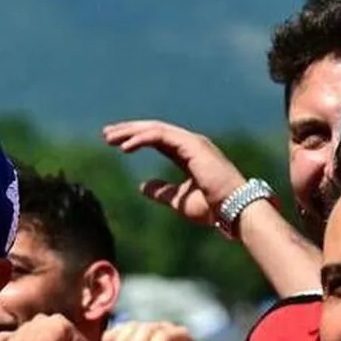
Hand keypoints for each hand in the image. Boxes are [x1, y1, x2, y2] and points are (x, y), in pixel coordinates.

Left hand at [102, 120, 247, 226]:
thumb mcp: (178, 200)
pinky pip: (161, 136)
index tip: (115, 143)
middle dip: (129, 130)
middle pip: (153, 130)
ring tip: (109, 138)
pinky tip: (125, 147)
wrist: (234, 211)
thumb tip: (142, 186)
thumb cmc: (212, 208)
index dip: (135, 138)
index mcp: (188, 154)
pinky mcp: (192, 145)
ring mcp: (192, 142)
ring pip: (155, 129)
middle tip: (106, 134)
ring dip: (131, 132)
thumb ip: (162, 191)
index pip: (157, 140)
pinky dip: (141, 139)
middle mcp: (190, 143)